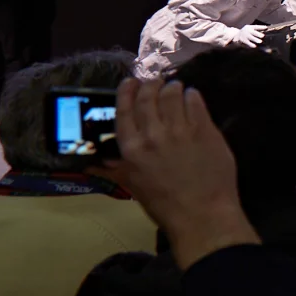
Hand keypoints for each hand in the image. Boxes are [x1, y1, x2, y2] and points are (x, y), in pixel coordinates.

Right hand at [89, 79, 256, 269]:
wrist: (202, 214)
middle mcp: (153, 135)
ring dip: (172, 87)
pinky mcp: (205, 129)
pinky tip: (192, 96)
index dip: (127, 92)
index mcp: (132, 149)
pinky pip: (195, 102)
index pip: (124, 110)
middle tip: (155, 81)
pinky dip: (192, 96)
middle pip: (148, 98)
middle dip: (151, 85)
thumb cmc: (164, 205)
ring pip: (173, 94)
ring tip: (175, 87)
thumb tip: (91, 165)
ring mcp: (180, 130)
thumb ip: (115, 169)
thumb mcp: (133, 186)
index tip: (130, 82)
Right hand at [230, 24, 265, 47]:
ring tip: (260, 42)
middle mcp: (247, 31)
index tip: (266, 28)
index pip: (256, 27)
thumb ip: (257, 30)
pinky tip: (255, 46)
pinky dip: (251, 44)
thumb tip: (266, 30)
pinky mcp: (243, 40)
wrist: (236, 35)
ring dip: (255, 40)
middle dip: (258, 34)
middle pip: (253, 32)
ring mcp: (245, 35)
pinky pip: (247, 42)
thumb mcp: (250, 29)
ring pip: (251, 38)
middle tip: (263, 36)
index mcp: (250, 27)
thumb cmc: (247, 32)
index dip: (261, 27)